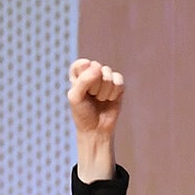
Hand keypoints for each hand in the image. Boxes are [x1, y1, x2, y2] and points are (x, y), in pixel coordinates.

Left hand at [69, 58, 123, 181]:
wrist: (96, 131)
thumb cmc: (83, 114)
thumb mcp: (76, 98)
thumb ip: (83, 80)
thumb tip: (98, 67)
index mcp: (78, 74)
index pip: (81, 63)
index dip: (82, 75)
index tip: (81, 89)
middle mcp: (92, 74)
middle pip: (96, 67)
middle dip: (93, 86)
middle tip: (91, 97)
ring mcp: (106, 79)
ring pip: (108, 74)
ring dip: (104, 91)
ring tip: (100, 100)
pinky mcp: (117, 86)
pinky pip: (119, 81)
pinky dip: (114, 93)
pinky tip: (109, 100)